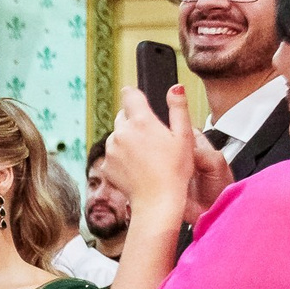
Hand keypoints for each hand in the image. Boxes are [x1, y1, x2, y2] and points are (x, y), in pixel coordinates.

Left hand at [105, 86, 225, 224]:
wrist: (157, 200)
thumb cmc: (175, 170)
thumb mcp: (184, 136)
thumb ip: (178, 109)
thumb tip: (175, 88)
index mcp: (141, 121)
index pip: (129, 95)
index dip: (133, 95)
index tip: (136, 98)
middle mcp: (121, 132)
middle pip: (122, 115)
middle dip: (134, 121)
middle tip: (151, 137)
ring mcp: (111, 149)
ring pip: (116, 135)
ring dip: (127, 139)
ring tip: (145, 155)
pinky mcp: (106, 165)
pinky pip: (112, 154)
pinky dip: (121, 157)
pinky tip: (136, 167)